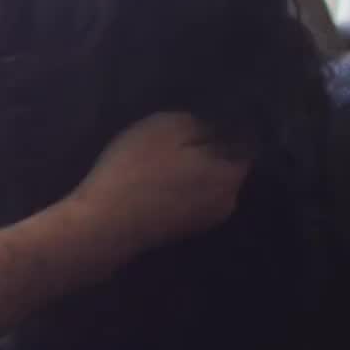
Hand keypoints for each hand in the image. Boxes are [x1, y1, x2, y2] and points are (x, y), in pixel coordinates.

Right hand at [64, 110, 251, 254]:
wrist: (105, 225)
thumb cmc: (136, 170)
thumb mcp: (163, 127)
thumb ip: (197, 122)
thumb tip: (213, 126)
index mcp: (230, 174)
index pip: (243, 143)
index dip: (225, 127)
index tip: (204, 118)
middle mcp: (228, 200)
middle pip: (225, 165)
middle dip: (208, 150)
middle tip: (178, 138)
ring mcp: (207, 221)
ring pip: (207, 184)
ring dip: (192, 171)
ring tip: (163, 160)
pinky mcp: (184, 231)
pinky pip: (191, 199)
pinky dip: (179, 188)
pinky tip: (155, 182)